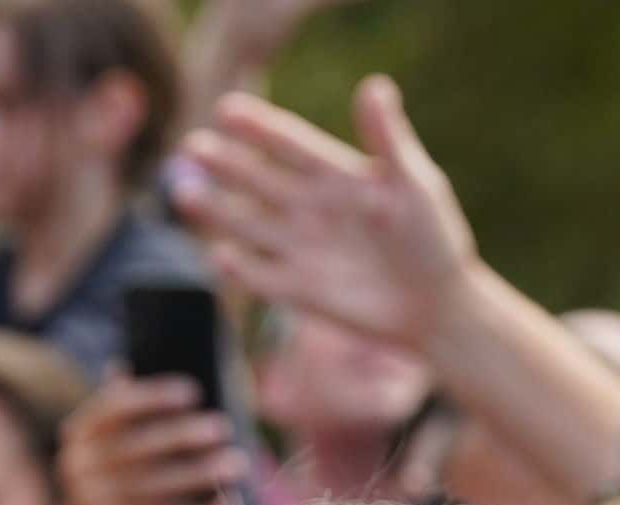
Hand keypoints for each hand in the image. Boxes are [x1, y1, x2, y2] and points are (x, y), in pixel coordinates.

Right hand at [57, 375, 239, 504]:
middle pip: (138, 448)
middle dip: (184, 436)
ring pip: (155, 486)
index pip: (116, 407)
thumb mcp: (114, 426)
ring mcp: (98, 502)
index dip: (154, 397)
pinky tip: (228, 501)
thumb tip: (123, 367)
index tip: (194, 392)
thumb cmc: (120, 455)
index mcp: (80, 430)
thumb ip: (122, 399)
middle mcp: (81, 466)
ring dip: (200, 475)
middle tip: (223, 427)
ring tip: (237, 462)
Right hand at [176, 79, 473, 352]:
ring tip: (183, 193)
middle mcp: (309, 207)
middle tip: (194, 147)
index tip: (227, 110)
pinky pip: (259, 276)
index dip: (259, 128)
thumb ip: (388, 139)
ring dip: (215, 209)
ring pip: (247, 224)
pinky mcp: (297, 289)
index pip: (289, 144)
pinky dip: (239, 269)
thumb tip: (373, 85)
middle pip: (257, 180)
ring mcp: (299, 248)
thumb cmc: (432, 237)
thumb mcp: (414, 182)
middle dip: (225, 164)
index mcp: (335, 174)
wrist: (436, 303)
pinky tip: (219, 255)